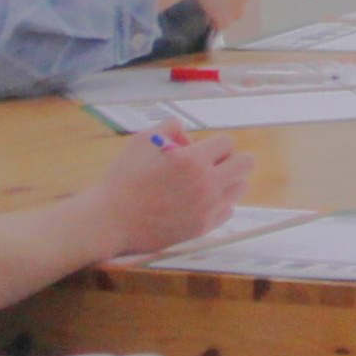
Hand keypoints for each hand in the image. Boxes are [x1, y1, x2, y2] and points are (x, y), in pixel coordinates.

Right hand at [80, 132, 251, 262]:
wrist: (109, 220)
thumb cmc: (123, 178)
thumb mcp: (142, 140)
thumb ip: (170, 128)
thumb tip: (188, 135)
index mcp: (193, 160)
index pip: (228, 142)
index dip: (212, 143)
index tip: (197, 150)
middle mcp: (206, 184)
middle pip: (245, 163)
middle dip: (229, 159)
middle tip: (209, 164)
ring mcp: (207, 208)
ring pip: (240, 187)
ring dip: (228, 181)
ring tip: (205, 183)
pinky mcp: (202, 228)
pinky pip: (228, 210)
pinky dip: (219, 204)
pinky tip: (199, 202)